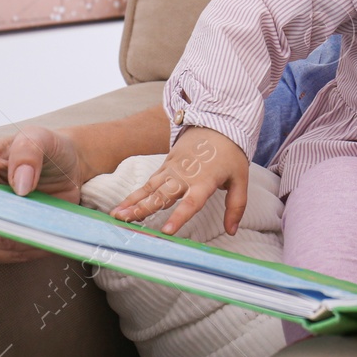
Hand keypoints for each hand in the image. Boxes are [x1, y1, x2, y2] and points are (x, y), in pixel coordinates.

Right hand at [0, 125, 89, 262]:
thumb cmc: (48, 148)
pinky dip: (23, 250)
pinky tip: (43, 238)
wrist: (68, 168)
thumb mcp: (41, 137)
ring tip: (38, 229)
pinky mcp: (2, 239)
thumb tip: (21, 186)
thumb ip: (28, 150)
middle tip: (18, 222)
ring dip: (10, 241)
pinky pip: (5, 254)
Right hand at [110, 126, 249, 235]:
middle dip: (143, 209)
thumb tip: (232, 232)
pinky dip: (134, 195)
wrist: (217, 124)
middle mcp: (185, 176)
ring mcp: (172, 169)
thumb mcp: (240, 179)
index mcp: (205, 180)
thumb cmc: (229, 154)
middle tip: (126, 222)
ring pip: (150, 188)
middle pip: (162, 195)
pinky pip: (148, 182)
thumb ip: (236, 206)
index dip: (179, 216)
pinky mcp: (165, 165)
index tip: (167, 231)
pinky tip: (122, 207)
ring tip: (116, 216)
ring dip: (133, 203)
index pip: (191, 202)